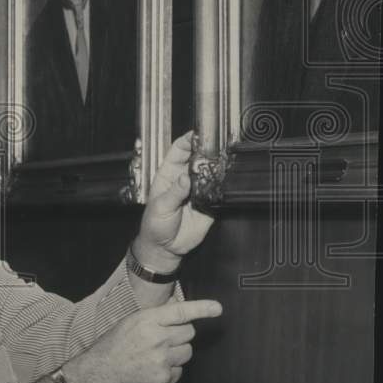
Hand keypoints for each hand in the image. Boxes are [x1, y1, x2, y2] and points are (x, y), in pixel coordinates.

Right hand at [59, 299, 222, 382]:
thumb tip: (178, 309)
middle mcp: (156, 339)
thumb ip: (155, 317)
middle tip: (164, 338)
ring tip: (157, 355)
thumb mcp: (130, 323)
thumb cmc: (114, 345)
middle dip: (180, 334)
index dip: (201, 309)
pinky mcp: (164, 379)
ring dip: (177, 352)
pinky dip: (171, 370)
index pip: (180, 312)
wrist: (99, 373)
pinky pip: (179, 371)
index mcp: (146, 320)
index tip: (217, 308)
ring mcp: (161, 360)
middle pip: (188, 333)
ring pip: (187, 352)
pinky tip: (153, 369)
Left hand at [136, 131, 214, 270]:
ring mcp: (197, 190)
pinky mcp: (208, 203)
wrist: (165, 247)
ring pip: (209, 173)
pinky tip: (227, 180)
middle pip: (197, 159)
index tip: (196, 134)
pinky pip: (217, 191)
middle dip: (206, 150)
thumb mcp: (161, 207)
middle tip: (215, 146)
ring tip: (223, 160)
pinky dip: (222, 186)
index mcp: (168, 175)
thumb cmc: (155, 224)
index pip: (178, 152)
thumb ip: (174, 193)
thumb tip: (185, 178)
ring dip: (216, 167)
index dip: (187, 141)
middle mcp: (184, 179)